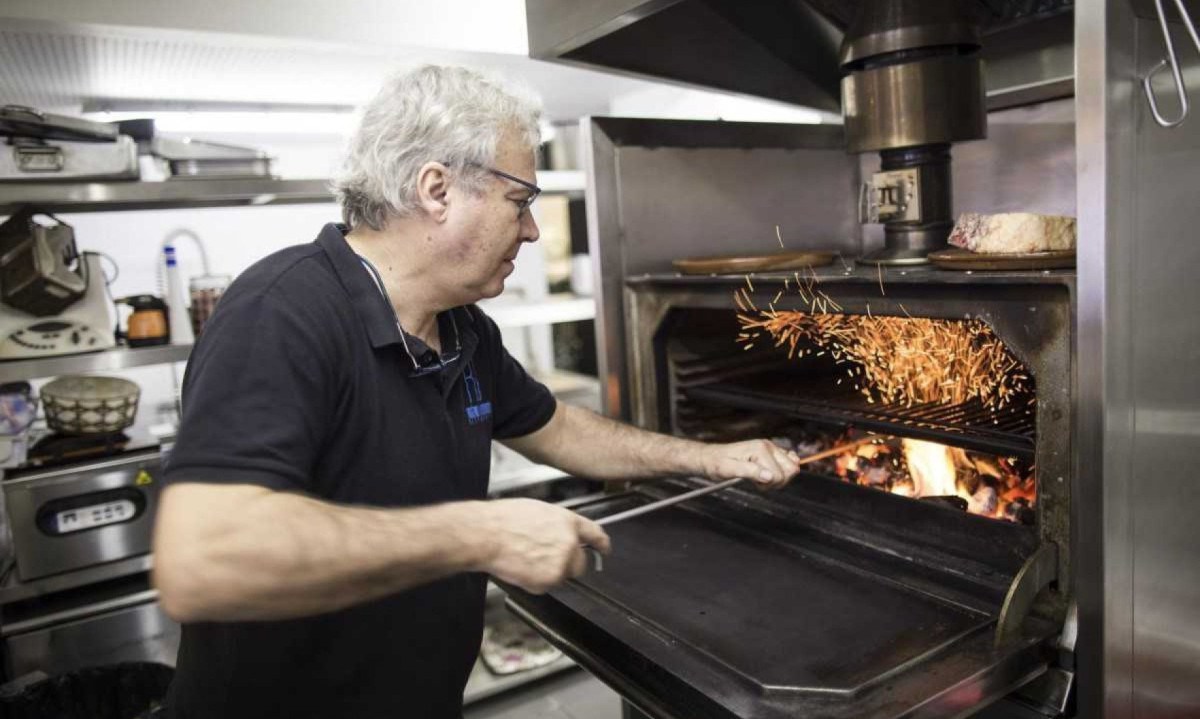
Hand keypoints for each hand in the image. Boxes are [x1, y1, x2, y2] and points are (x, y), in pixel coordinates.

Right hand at [477, 498, 610, 593]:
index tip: (604, 549)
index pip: (595, 534)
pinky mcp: (550, 579)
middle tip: (548, 561)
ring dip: (550, 573)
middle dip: (569, 565)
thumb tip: (557, 534)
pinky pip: (547, 586)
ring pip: (562, 576)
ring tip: (527, 560)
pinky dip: (536, 582)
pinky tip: (522, 568)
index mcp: (568, 521)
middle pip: (581, 563)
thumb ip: (555, 525)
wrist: (488, 534)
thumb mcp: (537, 511)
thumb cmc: (504, 520)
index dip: (601, 543)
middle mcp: (570, 542)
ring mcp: (561, 562)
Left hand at [697, 439, 800, 488]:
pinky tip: (765, 474)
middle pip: (791, 469)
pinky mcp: (769, 453)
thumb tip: (770, 476)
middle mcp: (768, 446)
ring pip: (790, 467)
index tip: (755, 483)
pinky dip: (778, 472)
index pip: (780, 474)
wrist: (710, 457)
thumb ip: (751, 472)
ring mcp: (770, 448)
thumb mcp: (729, 470)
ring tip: (759, 477)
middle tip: (758, 481)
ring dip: (777, 477)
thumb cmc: (717, 463)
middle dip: (777, 481)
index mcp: (760, 449)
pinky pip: (786, 463)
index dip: (769, 484)